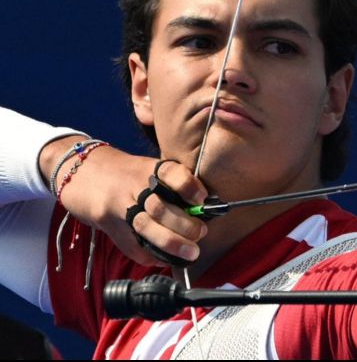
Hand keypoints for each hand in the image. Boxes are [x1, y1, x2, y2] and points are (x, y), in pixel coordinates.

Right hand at [40, 138, 207, 264]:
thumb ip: (172, 186)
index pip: (171, 173)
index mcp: (149, 169)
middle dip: (185, 224)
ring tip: (191, 251)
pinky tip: (165, 258)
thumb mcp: (148, 169)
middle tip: (201, 233)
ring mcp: (118, 205)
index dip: (188, 187)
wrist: (80, 172)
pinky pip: (130, 244)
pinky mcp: (108, 223)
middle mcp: (134, 186)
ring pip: (146, 227)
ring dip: (171, 242)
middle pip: (160, 207)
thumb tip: (204, 209)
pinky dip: (151, 255)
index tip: (202, 199)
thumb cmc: (125, 173)